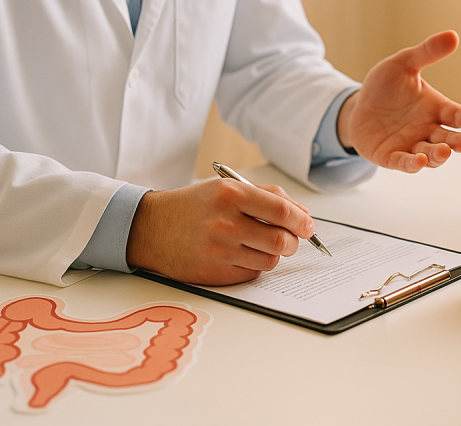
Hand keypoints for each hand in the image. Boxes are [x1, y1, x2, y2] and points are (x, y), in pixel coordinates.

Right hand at [126, 179, 314, 285]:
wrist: (152, 228)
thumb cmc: (195, 206)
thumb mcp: (228, 187)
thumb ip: (269, 196)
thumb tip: (304, 213)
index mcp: (232, 195)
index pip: (282, 212)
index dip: (303, 221)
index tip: (308, 226)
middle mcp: (226, 224)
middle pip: (282, 241)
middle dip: (293, 241)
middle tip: (290, 238)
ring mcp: (220, 252)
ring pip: (271, 260)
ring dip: (273, 253)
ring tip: (257, 242)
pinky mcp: (215, 274)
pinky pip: (253, 273)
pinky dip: (255, 264)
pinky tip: (240, 253)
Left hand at [337, 30, 460, 171]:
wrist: (359, 105)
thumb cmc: (386, 86)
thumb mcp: (404, 64)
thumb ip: (426, 53)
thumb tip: (452, 35)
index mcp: (436, 108)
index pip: (457, 115)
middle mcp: (428, 130)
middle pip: (448, 139)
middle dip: (457, 142)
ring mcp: (411, 145)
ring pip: (431, 155)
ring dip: (438, 156)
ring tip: (443, 152)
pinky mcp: (391, 157)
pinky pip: (404, 163)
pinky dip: (412, 164)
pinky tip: (418, 161)